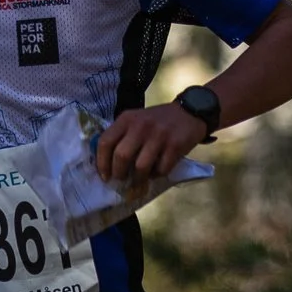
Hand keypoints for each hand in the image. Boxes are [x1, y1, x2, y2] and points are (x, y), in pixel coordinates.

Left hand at [94, 103, 210, 184]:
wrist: (189, 112)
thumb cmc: (157, 122)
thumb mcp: (136, 120)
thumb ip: (121, 136)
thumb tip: (106, 165)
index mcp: (126, 119)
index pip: (105, 142)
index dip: (102, 163)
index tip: (105, 176)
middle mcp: (141, 125)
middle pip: (121, 156)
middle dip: (119, 173)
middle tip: (121, 180)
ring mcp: (159, 135)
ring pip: (141, 167)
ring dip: (139, 178)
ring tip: (140, 179)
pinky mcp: (175, 145)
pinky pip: (161, 169)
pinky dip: (157, 175)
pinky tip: (157, 171)